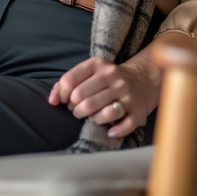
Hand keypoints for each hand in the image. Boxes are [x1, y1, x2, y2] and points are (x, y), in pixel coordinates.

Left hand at [47, 43, 162, 138]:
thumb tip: (52, 101)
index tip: (66, 100)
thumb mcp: (90, 72)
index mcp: (98, 64)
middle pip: (80, 97)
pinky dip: (113, 131)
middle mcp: (113, 76)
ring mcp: (126, 93)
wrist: (144, 78)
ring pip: (97, 113)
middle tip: (78, 110)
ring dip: (89, 119)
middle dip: (74, 109)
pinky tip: (109, 130)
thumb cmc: (108, 79)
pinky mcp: (137, 109)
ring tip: (91, 116)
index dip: (62, 95)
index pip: (69, 81)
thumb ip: (66, 83)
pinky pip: (122, 126)